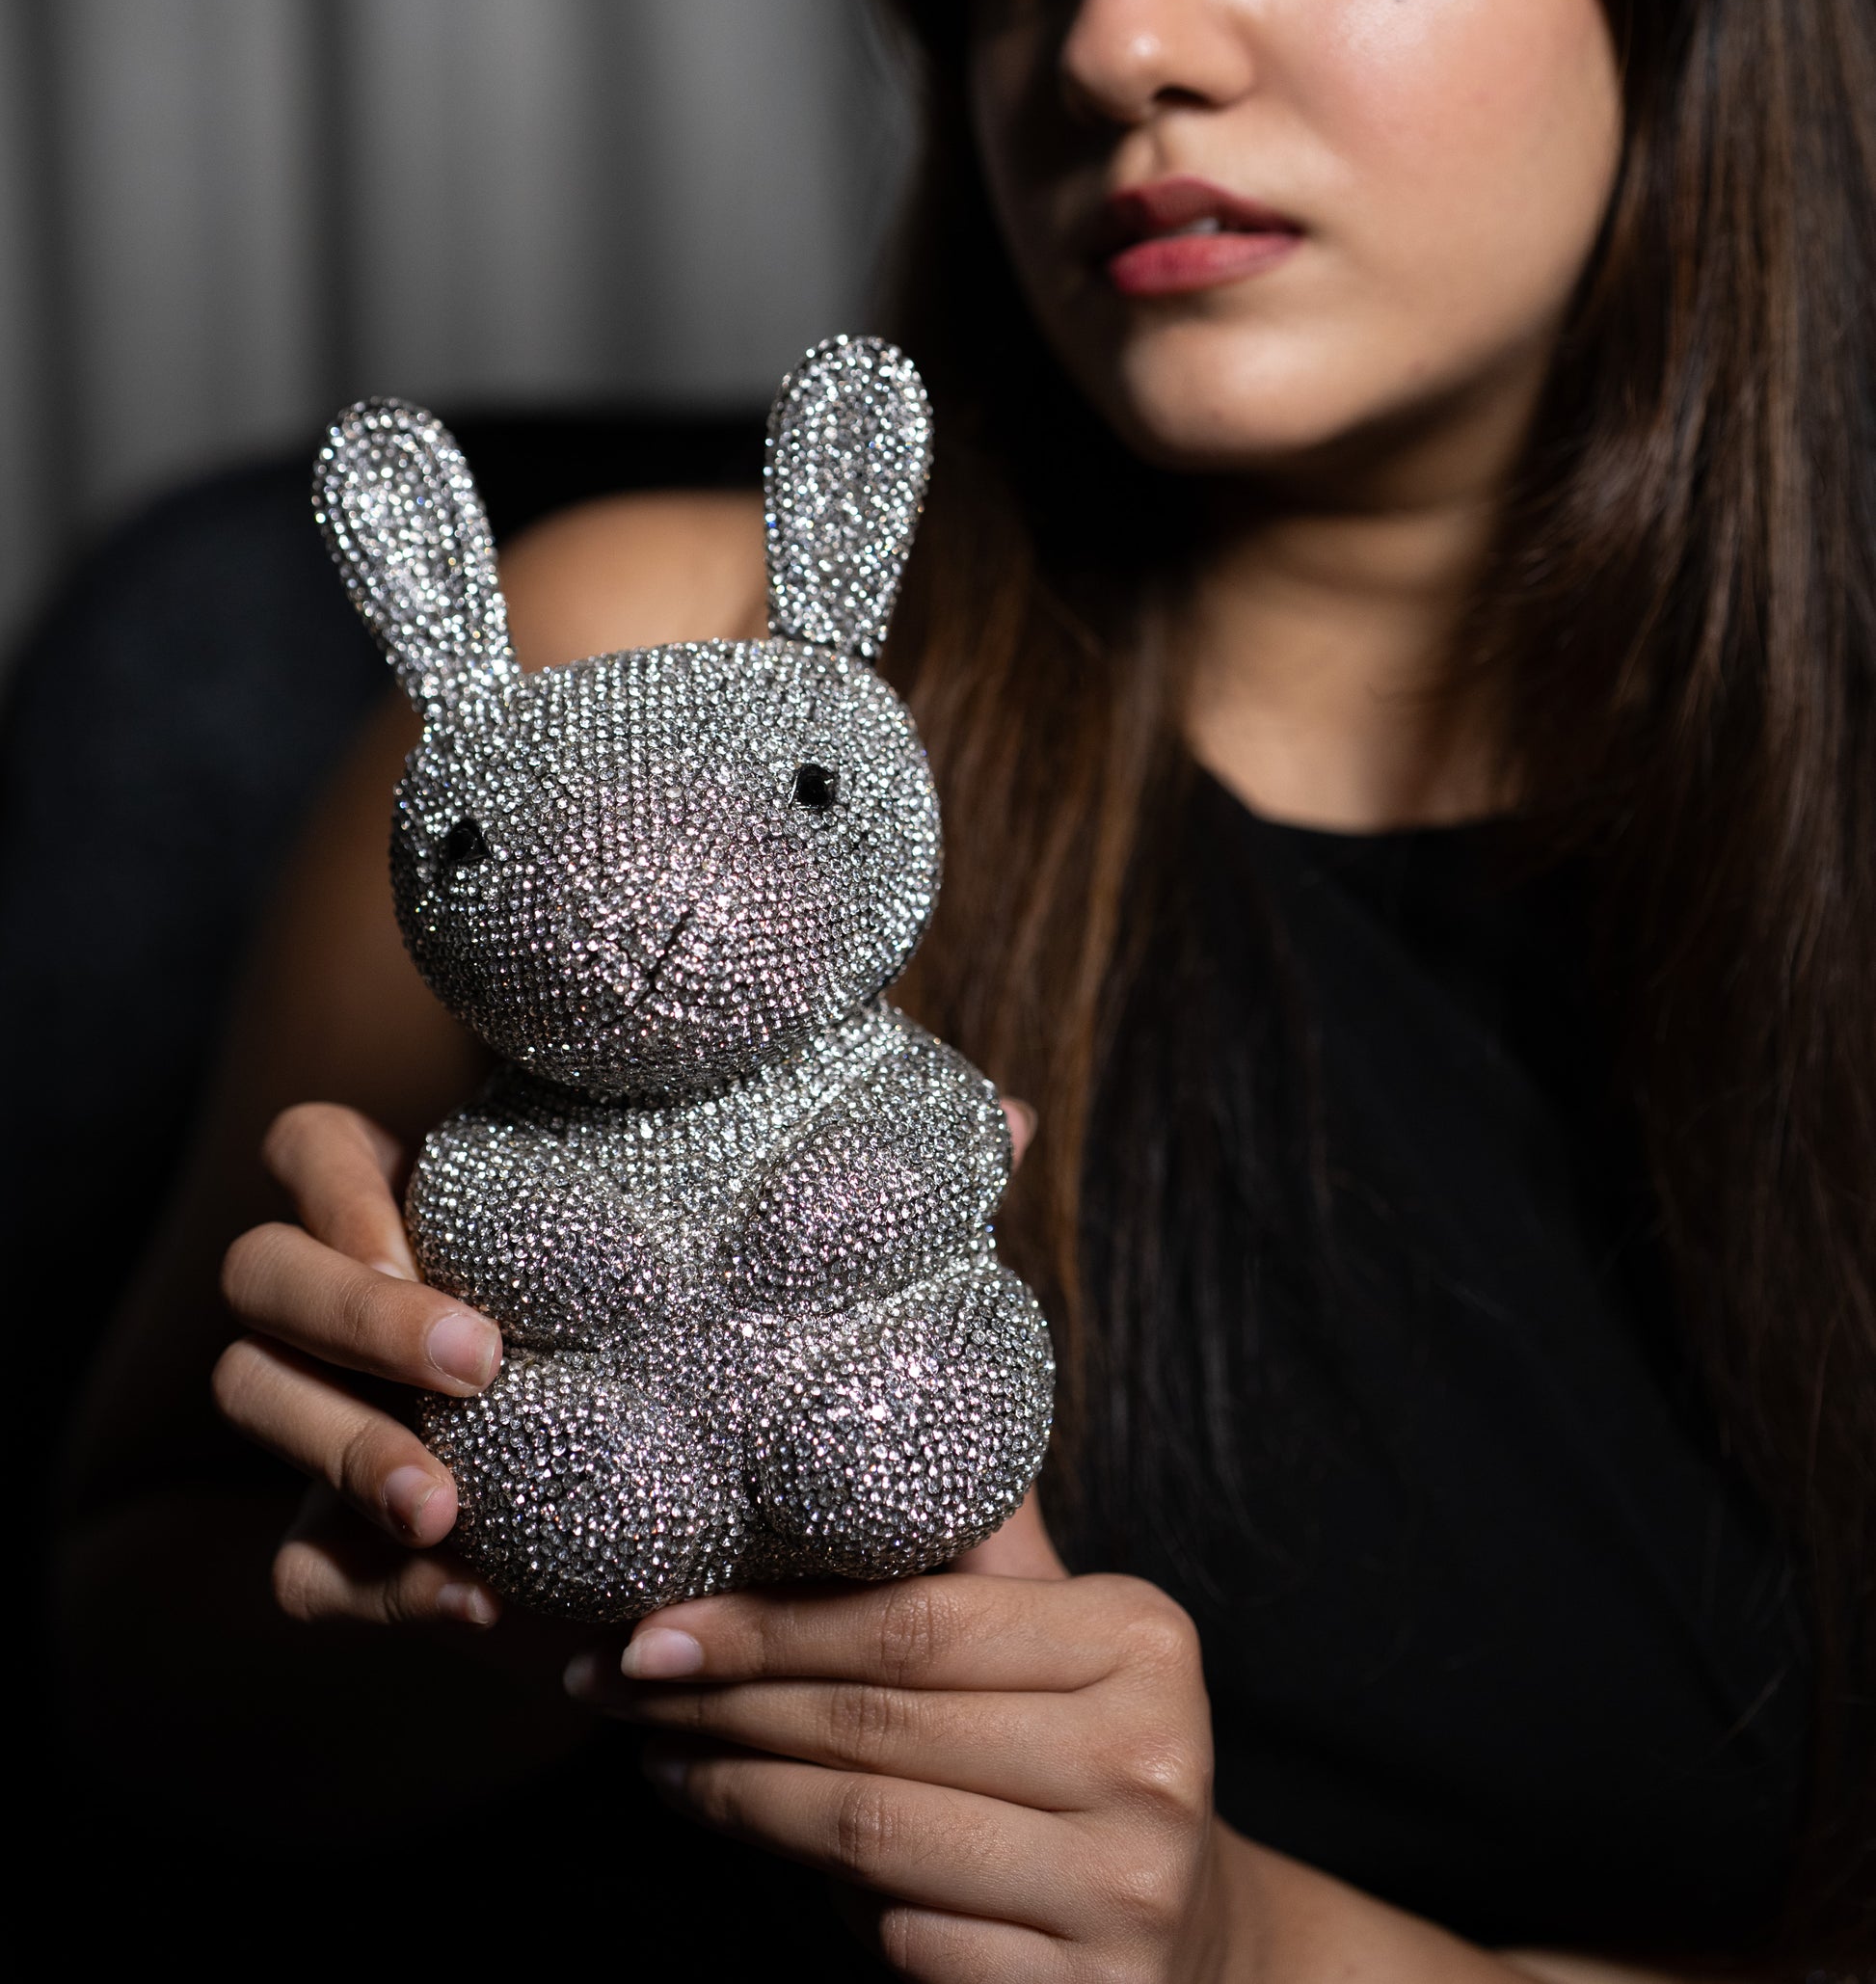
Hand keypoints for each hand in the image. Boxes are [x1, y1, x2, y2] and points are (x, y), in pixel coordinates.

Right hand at [216, 1093, 1041, 1644]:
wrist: (716, 1563)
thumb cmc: (745, 1384)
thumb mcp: (803, 1297)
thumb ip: (874, 1207)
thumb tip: (1014, 1114)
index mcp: (454, 1208)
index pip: (320, 1150)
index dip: (344, 1187)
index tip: (444, 1239)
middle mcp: (374, 1309)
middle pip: (261, 1273)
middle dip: (350, 1315)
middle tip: (476, 1366)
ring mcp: (346, 1430)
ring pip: (252, 1401)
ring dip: (338, 1449)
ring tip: (450, 1508)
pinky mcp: (351, 1556)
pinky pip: (296, 1567)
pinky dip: (367, 1585)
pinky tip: (473, 1602)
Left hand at [565, 1508, 1229, 1981]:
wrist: (1189, 1943)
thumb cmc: (1088, 1761)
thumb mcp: (1061, 1644)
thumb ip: (976, 1555)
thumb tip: (856, 1406)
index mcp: (1140, 1639)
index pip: (914, 1622)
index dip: (767, 1625)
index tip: (654, 1622)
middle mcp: (1149, 1760)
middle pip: (879, 1724)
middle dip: (726, 1702)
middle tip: (615, 1684)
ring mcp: (1122, 1890)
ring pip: (871, 1833)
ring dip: (736, 1794)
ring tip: (657, 1757)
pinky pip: (905, 1938)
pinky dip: (810, 1894)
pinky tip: (750, 1847)